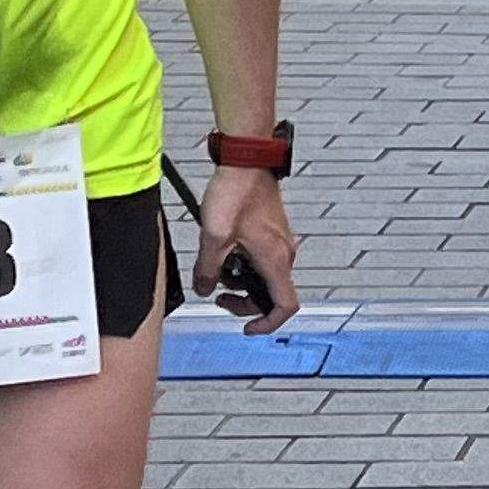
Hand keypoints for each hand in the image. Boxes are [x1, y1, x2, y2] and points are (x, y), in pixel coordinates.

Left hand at [196, 168, 300, 332]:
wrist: (246, 162)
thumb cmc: (237, 192)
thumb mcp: (214, 237)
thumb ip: (207, 269)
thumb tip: (204, 288)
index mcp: (274, 259)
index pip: (285, 305)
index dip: (268, 323)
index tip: (248, 327)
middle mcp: (283, 253)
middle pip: (272, 294)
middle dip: (244, 301)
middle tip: (219, 295)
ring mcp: (280, 242)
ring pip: (265, 277)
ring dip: (241, 281)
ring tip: (217, 267)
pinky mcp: (272, 233)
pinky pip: (262, 260)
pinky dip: (244, 265)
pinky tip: (224, 252)